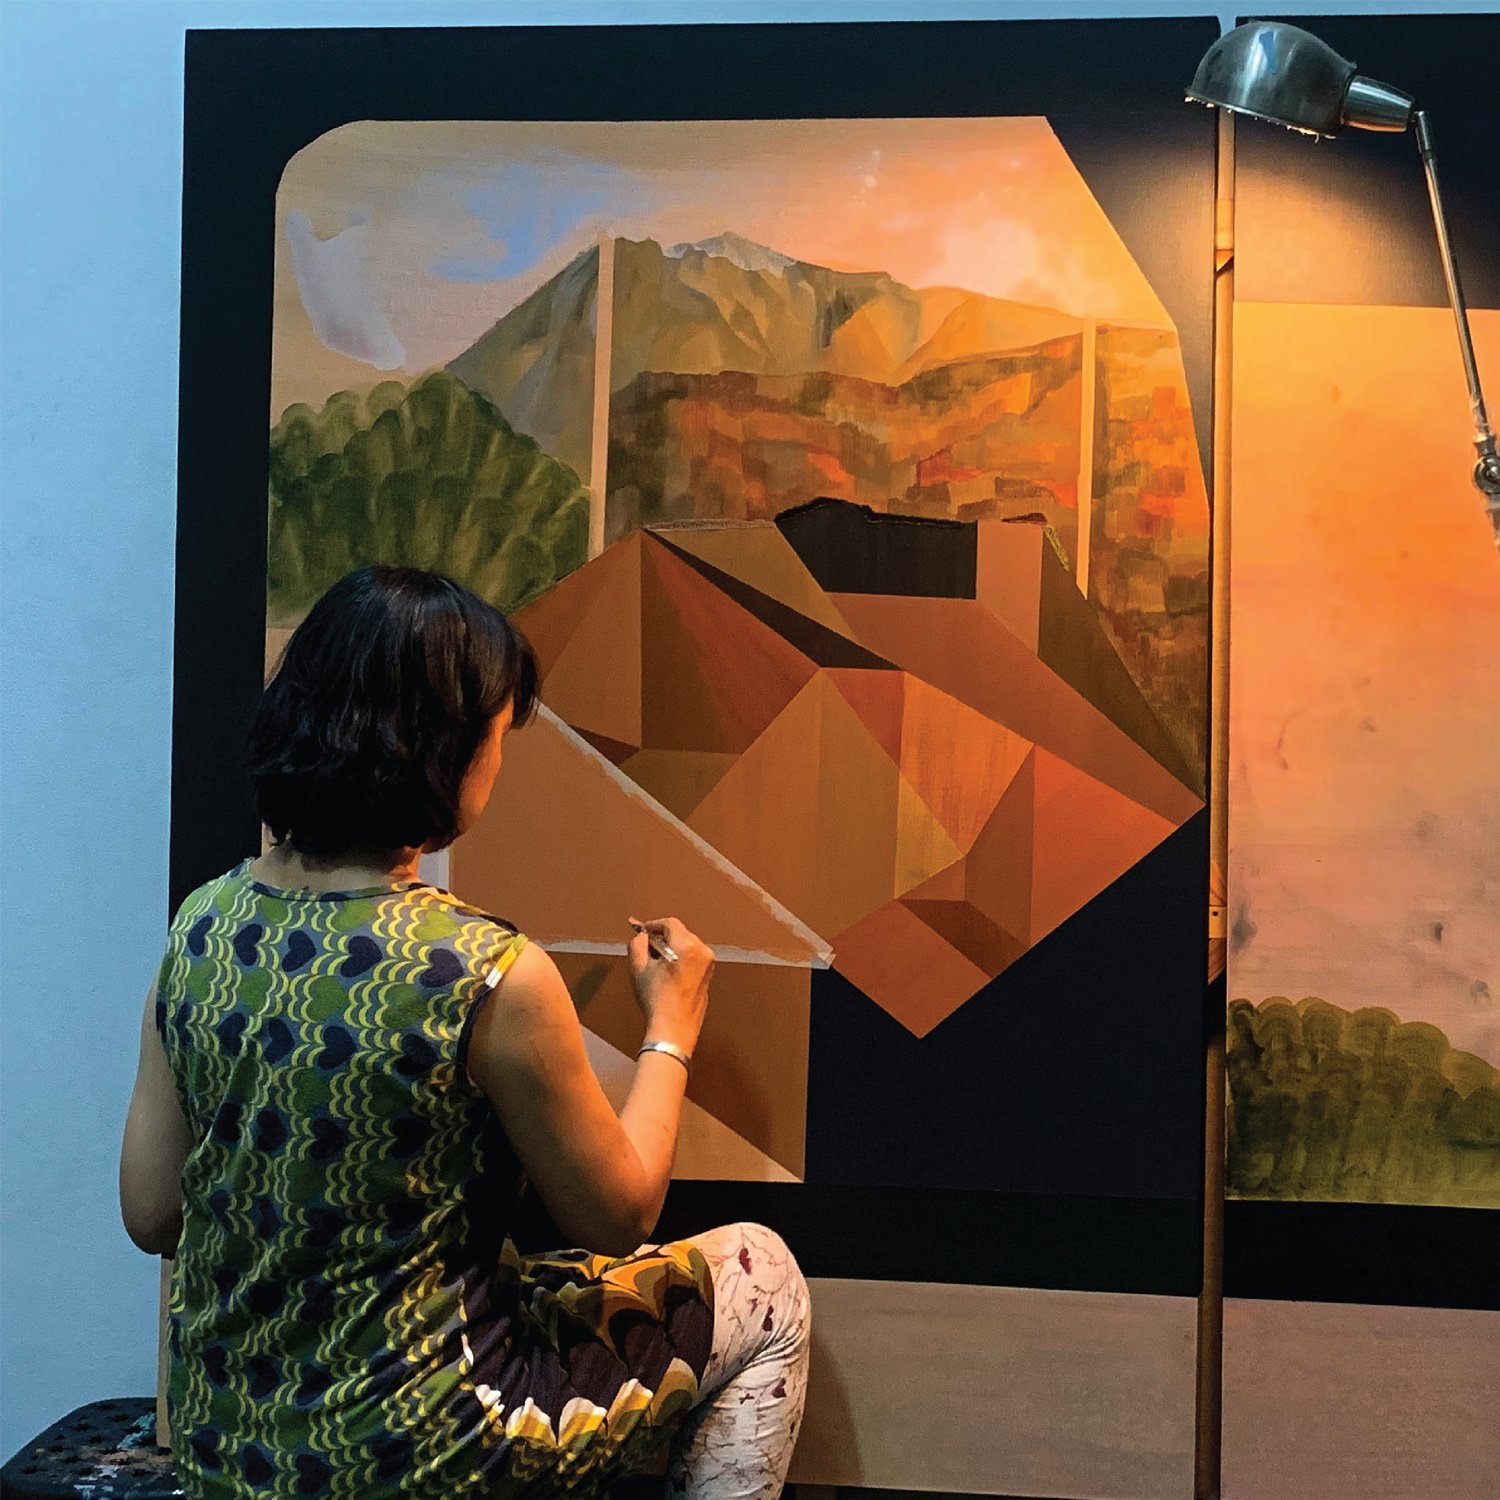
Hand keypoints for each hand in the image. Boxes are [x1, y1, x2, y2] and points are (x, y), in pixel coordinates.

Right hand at [627, 917, 713, 1054]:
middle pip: (681, 933)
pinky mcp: (709, 976)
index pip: (670, 923)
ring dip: (672, 947)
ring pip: (688, 945)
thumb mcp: (638, 968)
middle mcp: (702, 951)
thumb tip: (642, 936)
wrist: (674, 1029)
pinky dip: (681, 958)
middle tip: (647, 946)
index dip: (653, 924)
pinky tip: (668, 972)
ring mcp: (708, 964)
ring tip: (656, 961)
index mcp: (686, 946)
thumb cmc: (656, 999)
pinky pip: (694, 958)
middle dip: (663, 937)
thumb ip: (637, 944)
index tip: (642, 930)